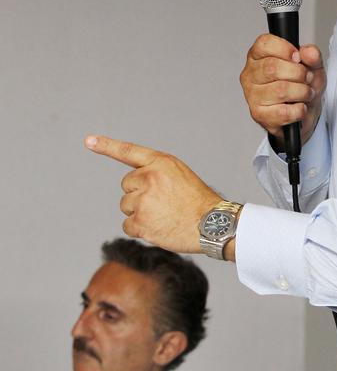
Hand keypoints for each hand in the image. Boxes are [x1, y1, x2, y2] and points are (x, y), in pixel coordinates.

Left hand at [85, 136, 220, 252]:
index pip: (128, 151)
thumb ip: (157, 173)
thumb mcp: (180, 175)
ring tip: (163, 215)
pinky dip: (140, 229)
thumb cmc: (198, 201)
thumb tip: (134, 184)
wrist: (212, 224)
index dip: (106, 146)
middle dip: (138, 195)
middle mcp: (150, 178)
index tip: (89, 141)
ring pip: (126, 206)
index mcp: (161, 162)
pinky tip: (158, 228)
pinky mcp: (141, 221)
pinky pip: (128, 225)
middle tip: (162, 203)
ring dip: (139, 213)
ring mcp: (144, 200)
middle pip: (127, 186)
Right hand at [240, 36, 325, 146]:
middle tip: (308, 78)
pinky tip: (299, 107)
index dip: (285, 49)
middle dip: (299, 73)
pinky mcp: (259, 115)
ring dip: (302, 92)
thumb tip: (308, 53)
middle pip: (272, 68)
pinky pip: (283, 112)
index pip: (264, 44)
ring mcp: (252, 96)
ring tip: (306, 93)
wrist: (304, 113)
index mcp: (258, 56)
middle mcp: (250, 74)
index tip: (298, 58)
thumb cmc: (302, 86)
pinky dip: (299, 110)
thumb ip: (312, 55)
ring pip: (280, 90)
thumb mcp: (312, 66)